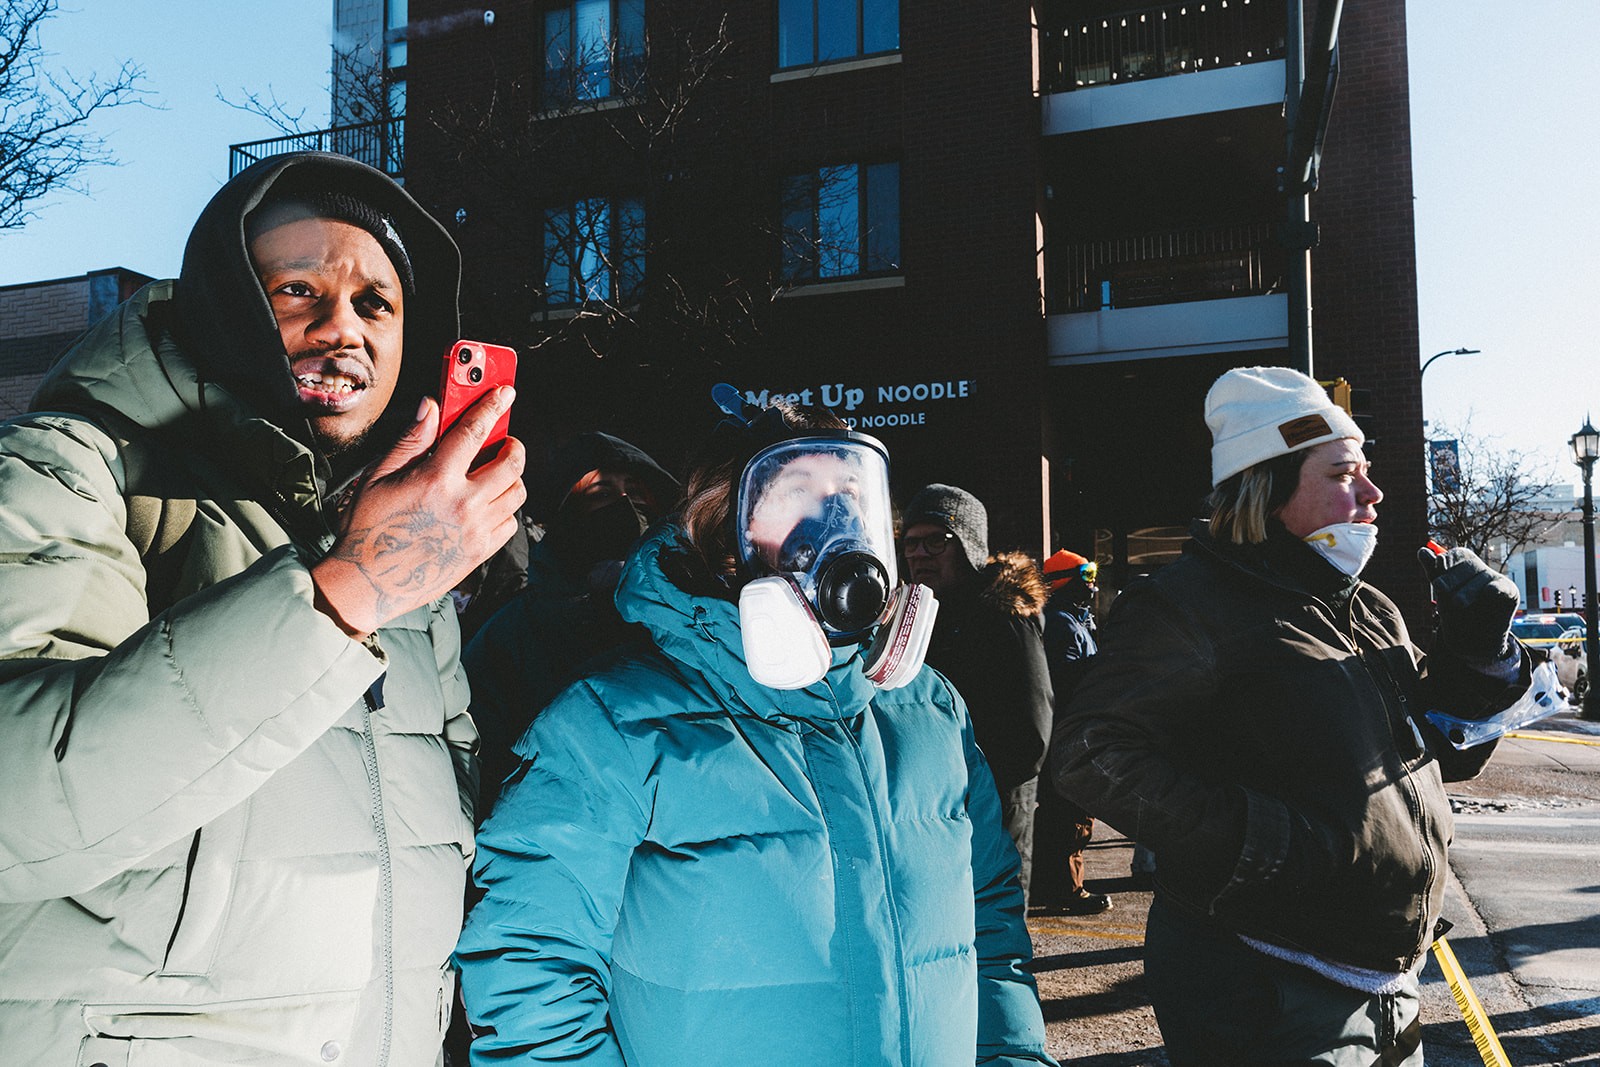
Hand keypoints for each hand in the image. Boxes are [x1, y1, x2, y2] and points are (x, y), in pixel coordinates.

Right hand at [312, 388, 526, 637]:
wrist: (367, 583)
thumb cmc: (367, 528)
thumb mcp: (379, 476)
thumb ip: (412, 439)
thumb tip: (431, 405)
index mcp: (436, 479)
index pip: (474, 431)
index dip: (492, 405)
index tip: (506, 391)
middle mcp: (463, 503)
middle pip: (511, 463)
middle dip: (512, 445)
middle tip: (503, 441)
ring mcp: (476, 530)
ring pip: (517, 493)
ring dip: (511, 477)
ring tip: (493, 473)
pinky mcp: (480, 552)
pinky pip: (511, 522)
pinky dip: (505, 509)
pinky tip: (487, 504)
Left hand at [1418, 545, 1519, 661]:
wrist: (1472, 638)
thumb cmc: (1455, 612)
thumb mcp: (1442, 592)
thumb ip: (1434, 571)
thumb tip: (1422, 550)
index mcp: (1464, 565)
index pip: (1458, 555)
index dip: (1447, 559)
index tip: (1437, 565)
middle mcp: (1481, 569)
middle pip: (1468, 565)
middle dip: (1452, 577)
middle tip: (1440, 587)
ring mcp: (1495, 579)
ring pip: (1481, 578)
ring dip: (1468, 590)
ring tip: (1457, 603)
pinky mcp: (1509, 592)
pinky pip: (1503, 587)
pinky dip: (1496, 589)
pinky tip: (1489, 592)